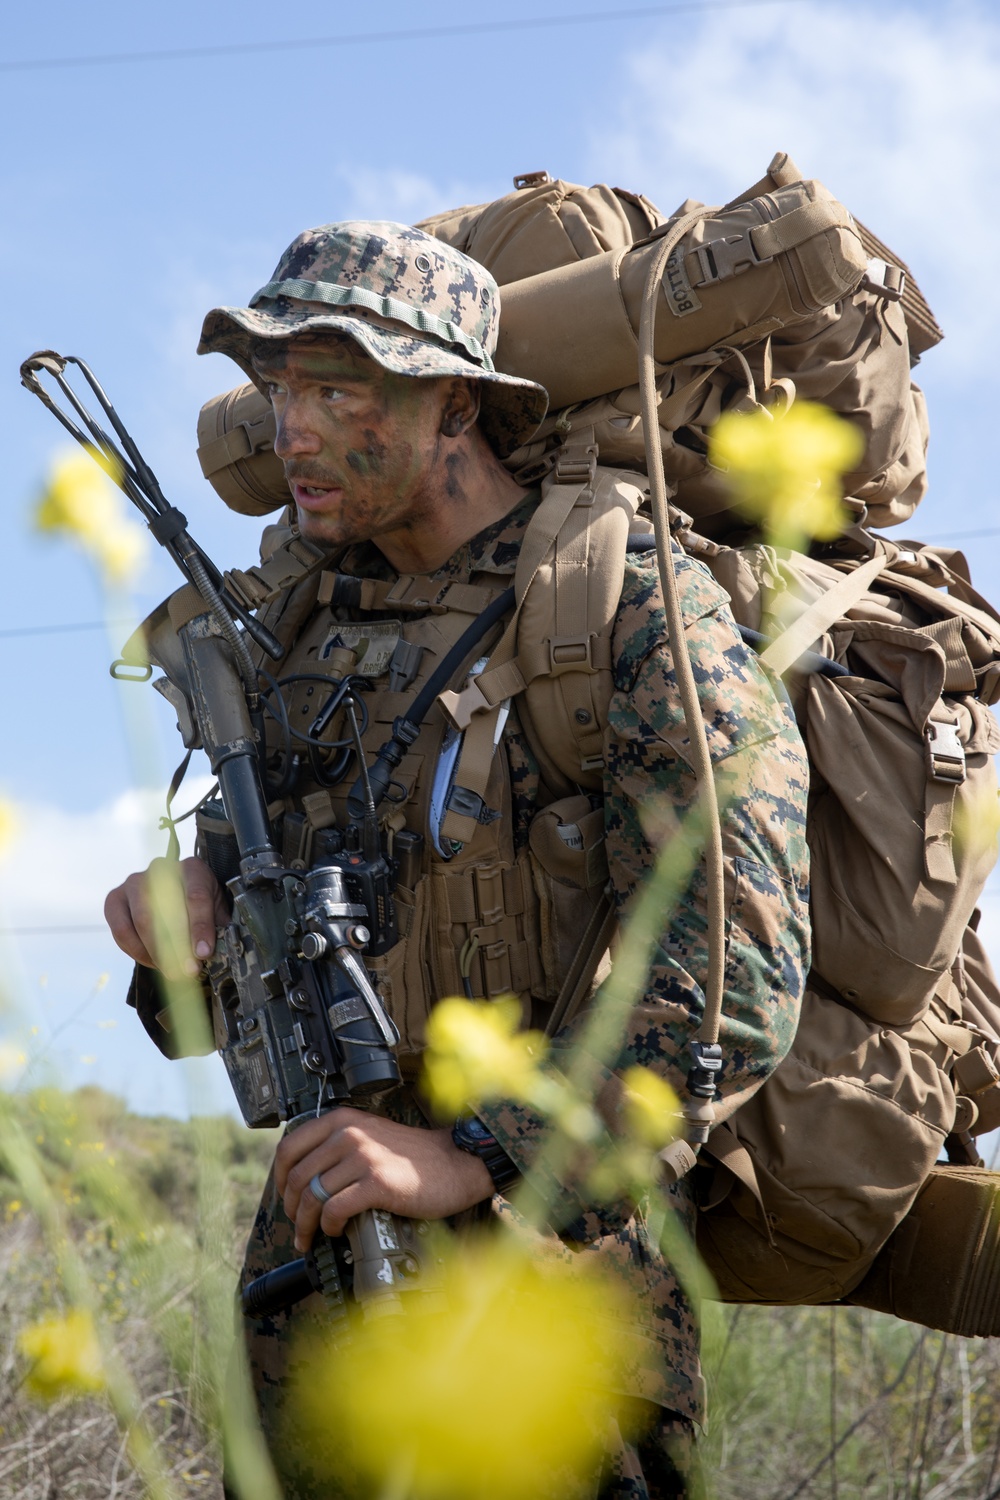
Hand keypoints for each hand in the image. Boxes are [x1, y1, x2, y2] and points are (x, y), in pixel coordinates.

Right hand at [104, 856, 229, 978]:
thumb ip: (217, 929)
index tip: (203, 953)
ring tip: (172, 972)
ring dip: (156, 953)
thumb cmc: (200, 906)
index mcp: (192, 869)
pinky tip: (155, 963)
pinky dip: (138, 952)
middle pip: (165, 910)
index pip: (196, 897)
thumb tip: (213, 954)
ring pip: (141, 921)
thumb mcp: (217, 912)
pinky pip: (122, 931)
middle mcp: (160, 870)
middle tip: (187, 971)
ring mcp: (134, 883)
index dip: (199, 928)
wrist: (175, 896)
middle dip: (176, 947)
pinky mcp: (115, 900)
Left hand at [275, 1107, 494, 1247]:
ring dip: (305, 1225)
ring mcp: (363, 1156)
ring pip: (311, 1196)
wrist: (455, 1163)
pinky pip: (334, 1209)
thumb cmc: (414, 1156)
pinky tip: (336, 1231)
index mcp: (342, 1120)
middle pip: (296, 1176)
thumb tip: (304, 1178)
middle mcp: (348, 1133)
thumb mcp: (370, 1135)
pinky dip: (329, 1226)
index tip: (285, 1198)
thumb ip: (339, 1145)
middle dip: (291, 1210)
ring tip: (311, 1238)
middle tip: (298, 1228)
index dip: (279, 1179)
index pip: (288, 1147)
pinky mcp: (377, 1182)